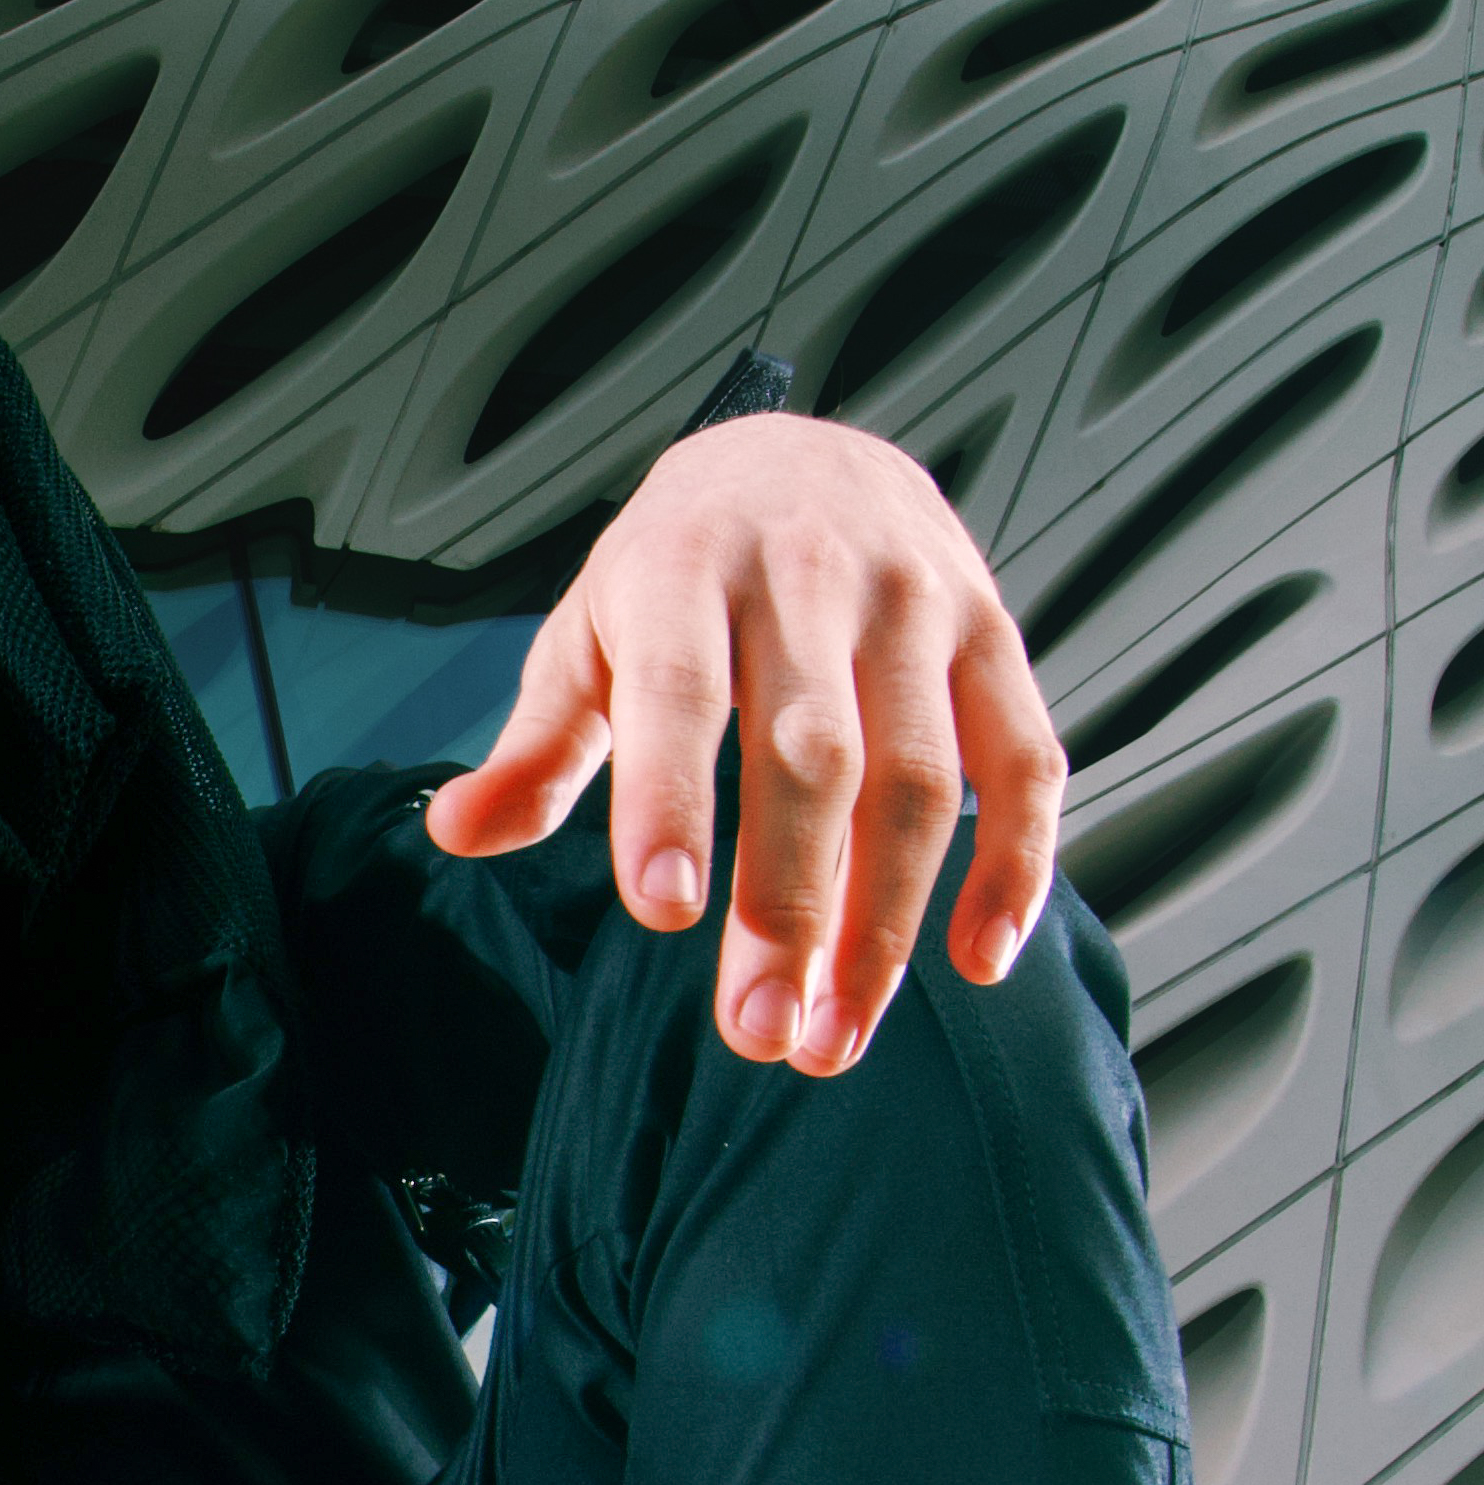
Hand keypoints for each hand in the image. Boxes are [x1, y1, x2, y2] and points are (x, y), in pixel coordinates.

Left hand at [425, 417, 1064, 1070]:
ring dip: (886, 920)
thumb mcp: (588, 632)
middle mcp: (808, 576)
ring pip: (919, 776)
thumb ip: (537, 743)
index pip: (681, 692)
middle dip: (789, 903)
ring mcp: (915, 604)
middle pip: (812, 757)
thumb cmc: (683, 566)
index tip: (664, 914)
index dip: (673, 801)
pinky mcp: (992, 635)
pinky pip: (1026, 759)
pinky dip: (1014, 865)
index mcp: (685, 568)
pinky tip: (976, 959)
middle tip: (760, 1030)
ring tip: (835, 1032)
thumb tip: (457, 830)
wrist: (804, 451)